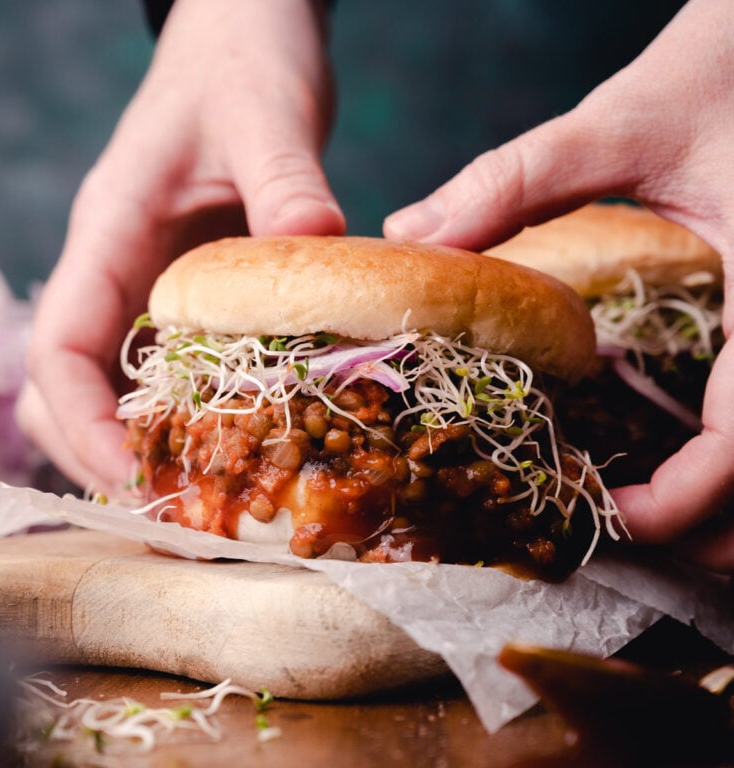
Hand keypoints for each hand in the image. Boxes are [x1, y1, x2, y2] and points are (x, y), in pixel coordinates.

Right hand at [17, 0, 343, 497]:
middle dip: (106, 452)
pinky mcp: (194, 288)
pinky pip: (175, 364)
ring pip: (117, 383)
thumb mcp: (264, 115)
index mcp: (110, 230)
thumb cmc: (241, 65)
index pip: (62, 346)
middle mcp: (119, 268)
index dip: (82, 424)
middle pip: (71, 386)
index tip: (131, 478)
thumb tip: (317, 245)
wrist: (246, 42)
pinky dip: (193, 411)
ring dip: (147, 442)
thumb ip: (286, 180)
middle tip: (175, 507)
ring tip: (206, 491)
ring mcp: (152, 281)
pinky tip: (244, 437)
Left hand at [384, 0, 733, 569]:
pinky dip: (722, 462)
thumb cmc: (723, 71)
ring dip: (718, 509)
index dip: (686, 503)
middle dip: (710, 531)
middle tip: (618, 526)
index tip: (612, 518)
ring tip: (639, 507)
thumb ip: (516, 178)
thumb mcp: (620, 121)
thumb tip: (411, 232)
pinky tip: (661, 448)